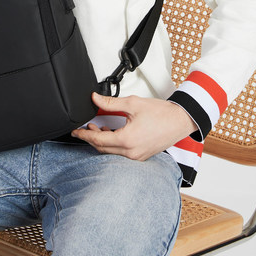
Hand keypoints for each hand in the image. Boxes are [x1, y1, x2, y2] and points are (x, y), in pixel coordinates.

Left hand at [71, 92, 197, 160]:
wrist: (180, 121)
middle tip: (84, 128)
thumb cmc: (161, 113)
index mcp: (126, 140)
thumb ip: (111, 102)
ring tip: (97, 129)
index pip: (97, 140)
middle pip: (102, 149)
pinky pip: (121, 153)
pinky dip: (113, 145)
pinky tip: (112, 134)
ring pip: (111, 152)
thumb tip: (95, 98)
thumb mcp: (132, 104)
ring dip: (102, 142)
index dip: (84, 135)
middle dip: (91, 138)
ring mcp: (137, 156)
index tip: (75, 131)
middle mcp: (131, 152)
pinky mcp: (141, 156)